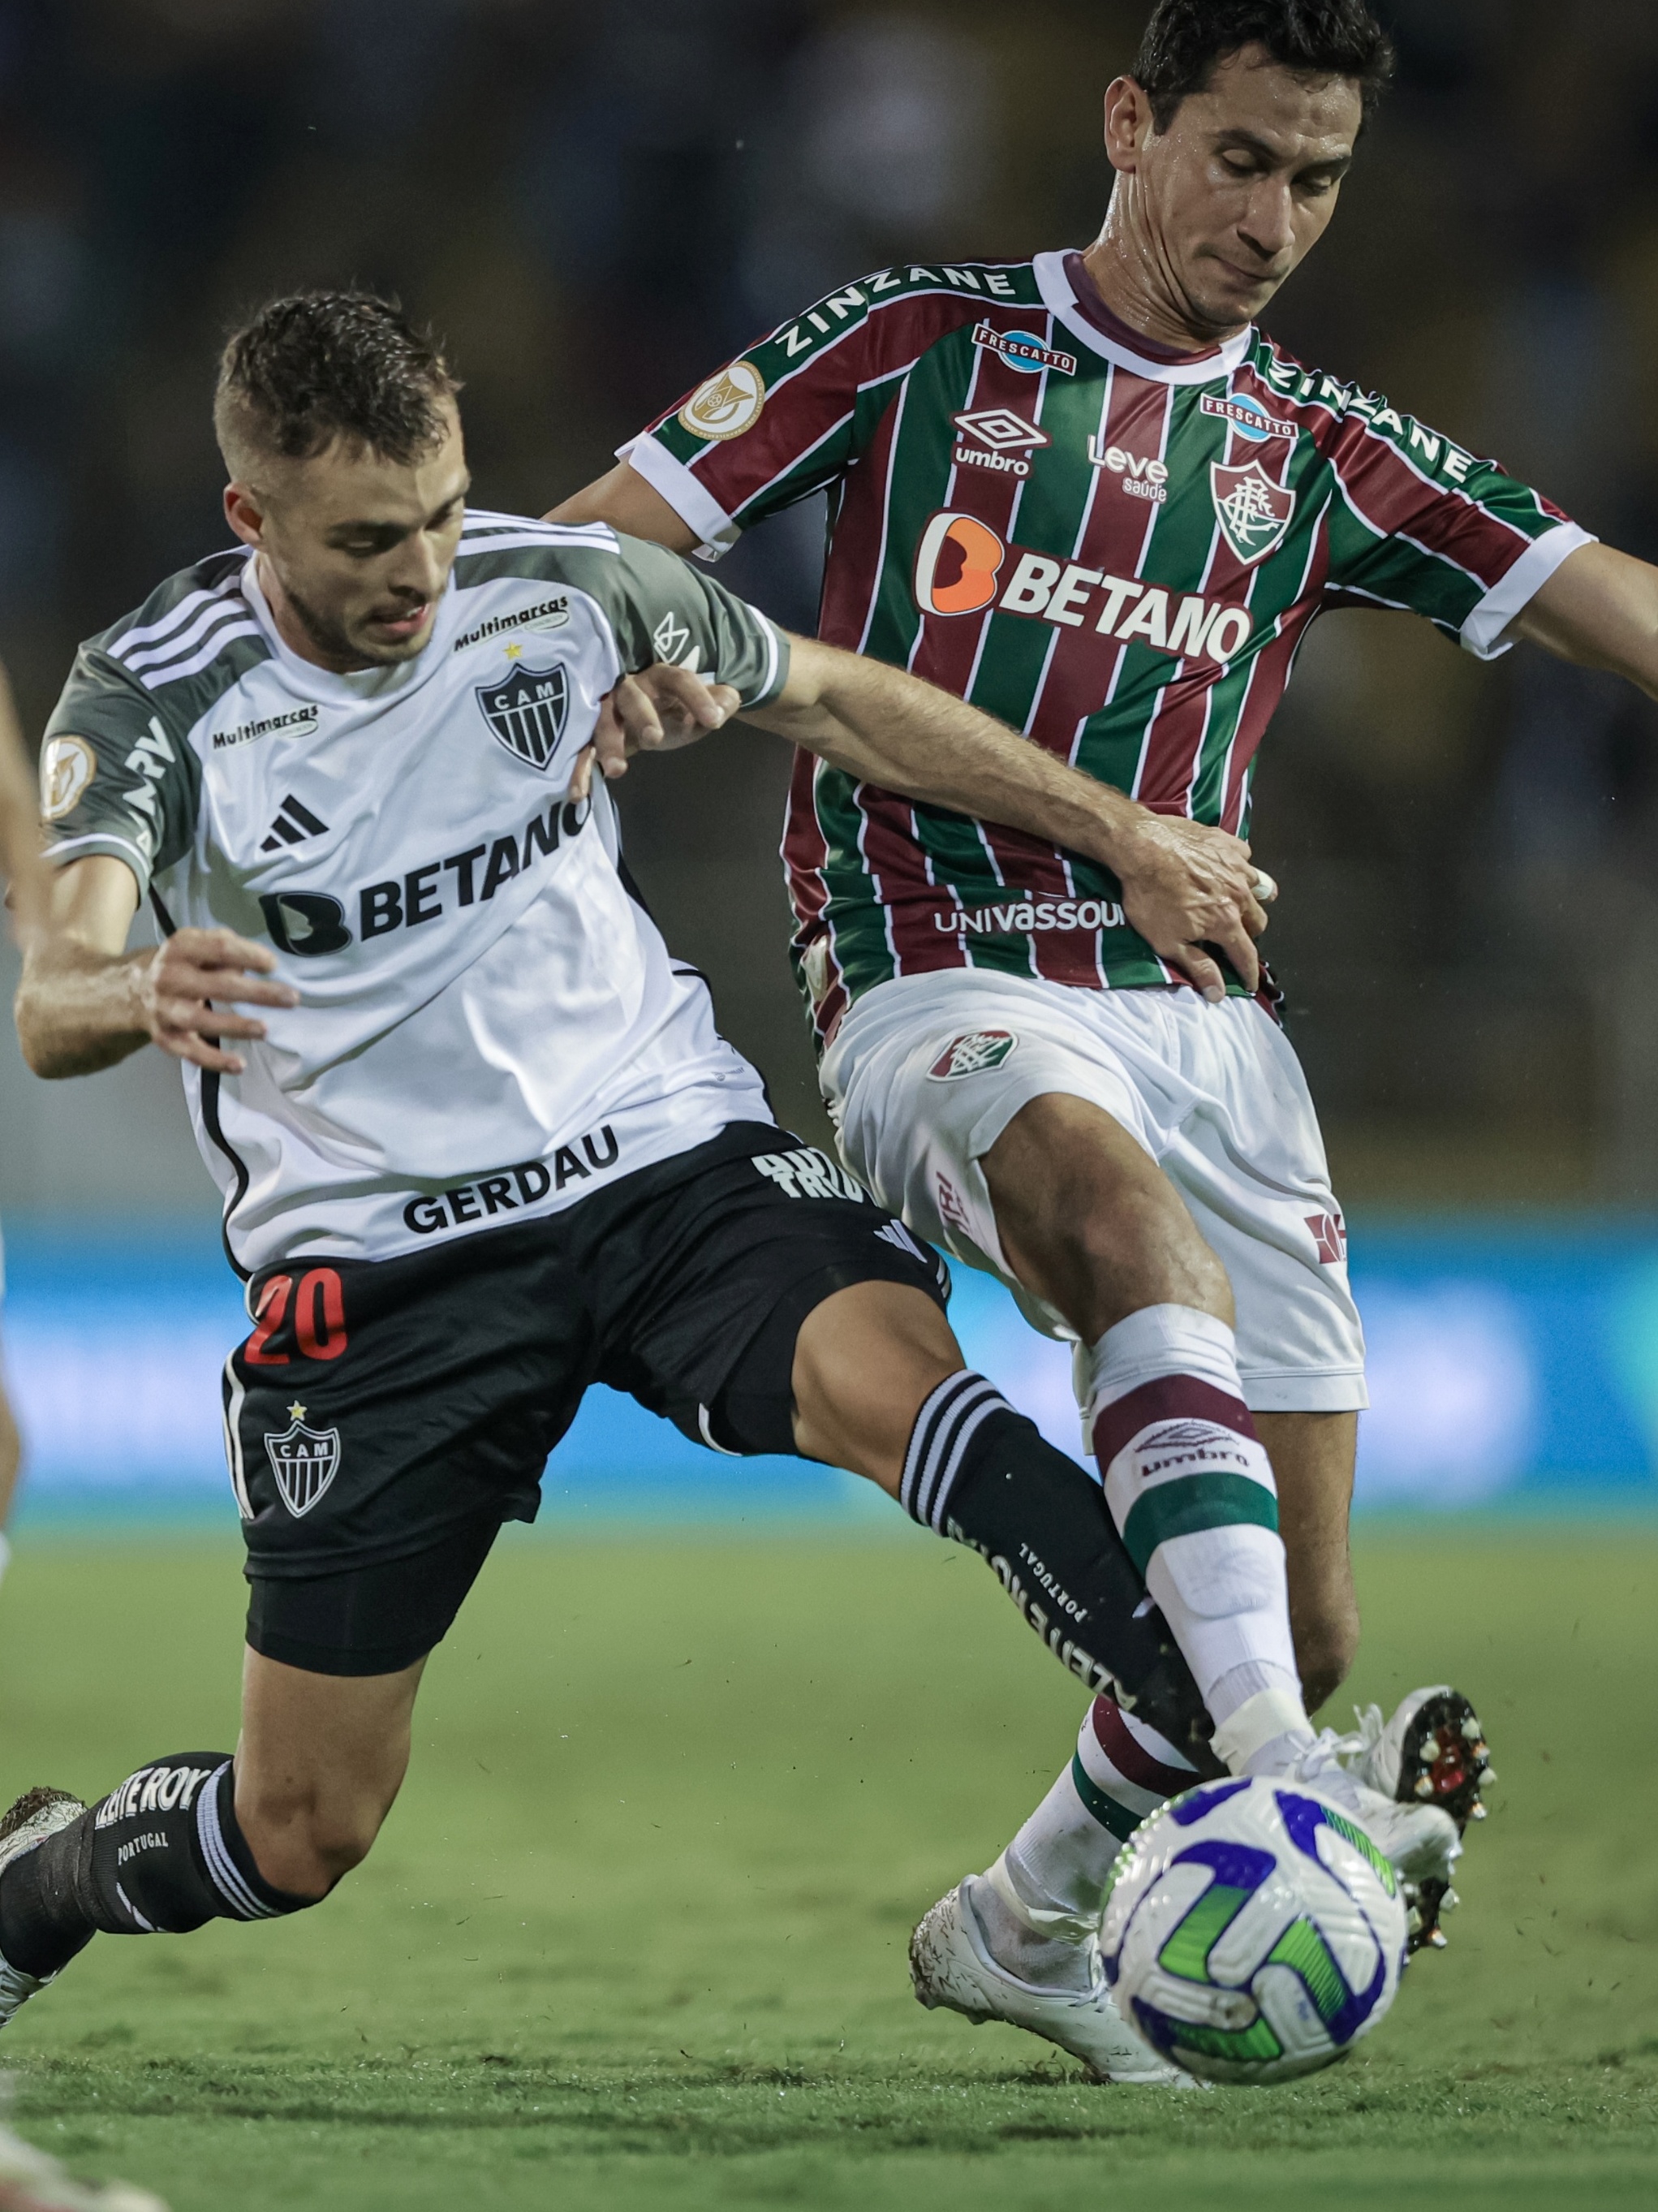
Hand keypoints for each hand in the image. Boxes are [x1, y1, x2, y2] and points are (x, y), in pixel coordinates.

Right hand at [134, 927, 298, 1073]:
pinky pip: (191, 1052)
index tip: (273, 965)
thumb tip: (258, 961)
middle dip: (257, 993)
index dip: (248, 955)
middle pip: (217, 985)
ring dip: (235, 1026)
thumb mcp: (196, 945)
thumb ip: (224, 947)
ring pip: (202, 1020)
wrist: (133, 991)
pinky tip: (239, 1065)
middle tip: (291, 998)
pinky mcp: (166, 1038)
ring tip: (265, 1029)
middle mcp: (170, 977)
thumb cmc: (182, 965)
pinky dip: (214, 1060)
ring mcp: (166, 1010)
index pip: (218, 948)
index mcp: (181, 949)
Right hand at [569, 664, 740, 800]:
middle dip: (641, 715)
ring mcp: (606, 710)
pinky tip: (578, 794)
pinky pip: (581, 749)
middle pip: (632, 697)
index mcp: (661, 678)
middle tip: (654, 738)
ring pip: (602, 722)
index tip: (714, 721)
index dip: (697, 697)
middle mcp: (630, 688)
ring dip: (608, 745)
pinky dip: (578, 770)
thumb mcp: (698, 709)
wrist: (644, 715)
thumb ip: (719, 702)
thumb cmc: (673, 709)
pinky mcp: (589, 733)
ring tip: (617, 771)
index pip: (680, 680)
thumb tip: (730, 700)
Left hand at [1109, 812, 1273, 999]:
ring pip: (1260, 889)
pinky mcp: (1229, 843)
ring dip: (1252, 901)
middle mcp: (1240, 894)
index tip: (1250, 983)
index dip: (1249, 973)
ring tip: (1236, 903)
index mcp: (1226, 921)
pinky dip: (1241, 869)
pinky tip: (1225, 871)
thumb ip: (1198, 966)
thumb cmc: (1149, 896)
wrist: (1140, 846)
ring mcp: (1237, 866)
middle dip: (1249, 934)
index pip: (1247, 954)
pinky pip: (1247, 859)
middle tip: (1232, 936)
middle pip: (1259, 922)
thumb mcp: (1168, 941)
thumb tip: (1218, 993)